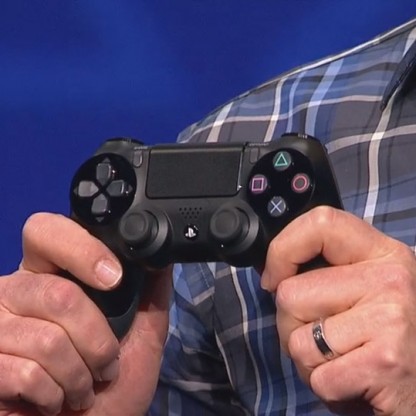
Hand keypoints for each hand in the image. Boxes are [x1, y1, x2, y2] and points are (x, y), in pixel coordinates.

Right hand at [0, 213, 170, 415]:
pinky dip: (54, 394)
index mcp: (52, 275)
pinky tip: (54, 399)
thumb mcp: (145, 336)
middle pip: (57, 293)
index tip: (115, 279)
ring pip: (47, 336)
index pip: (45, 231)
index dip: (80, 249)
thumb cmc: (115, 387)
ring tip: (83, 387)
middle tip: (106, 363)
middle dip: (96, 338)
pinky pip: (26, 372)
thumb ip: (151, 295)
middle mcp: (17, 293)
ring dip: (79, 373)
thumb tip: (160, 257)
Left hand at [261, 206, 415, 415]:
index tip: (273, 276)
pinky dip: (325, 388)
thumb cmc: (383, 337)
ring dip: (308, 360)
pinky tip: (353, 383)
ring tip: (341, 361)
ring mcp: (390, 318)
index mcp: (382, 253)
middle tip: (326, 339)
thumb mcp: (364, 288)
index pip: (321, 222)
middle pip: (290, 294)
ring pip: (296, 340)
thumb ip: (325, 271)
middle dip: (292, 325)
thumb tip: (270, 271)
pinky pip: (317, 376)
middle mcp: (390, 278)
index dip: (283, 249)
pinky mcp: (385, 361)